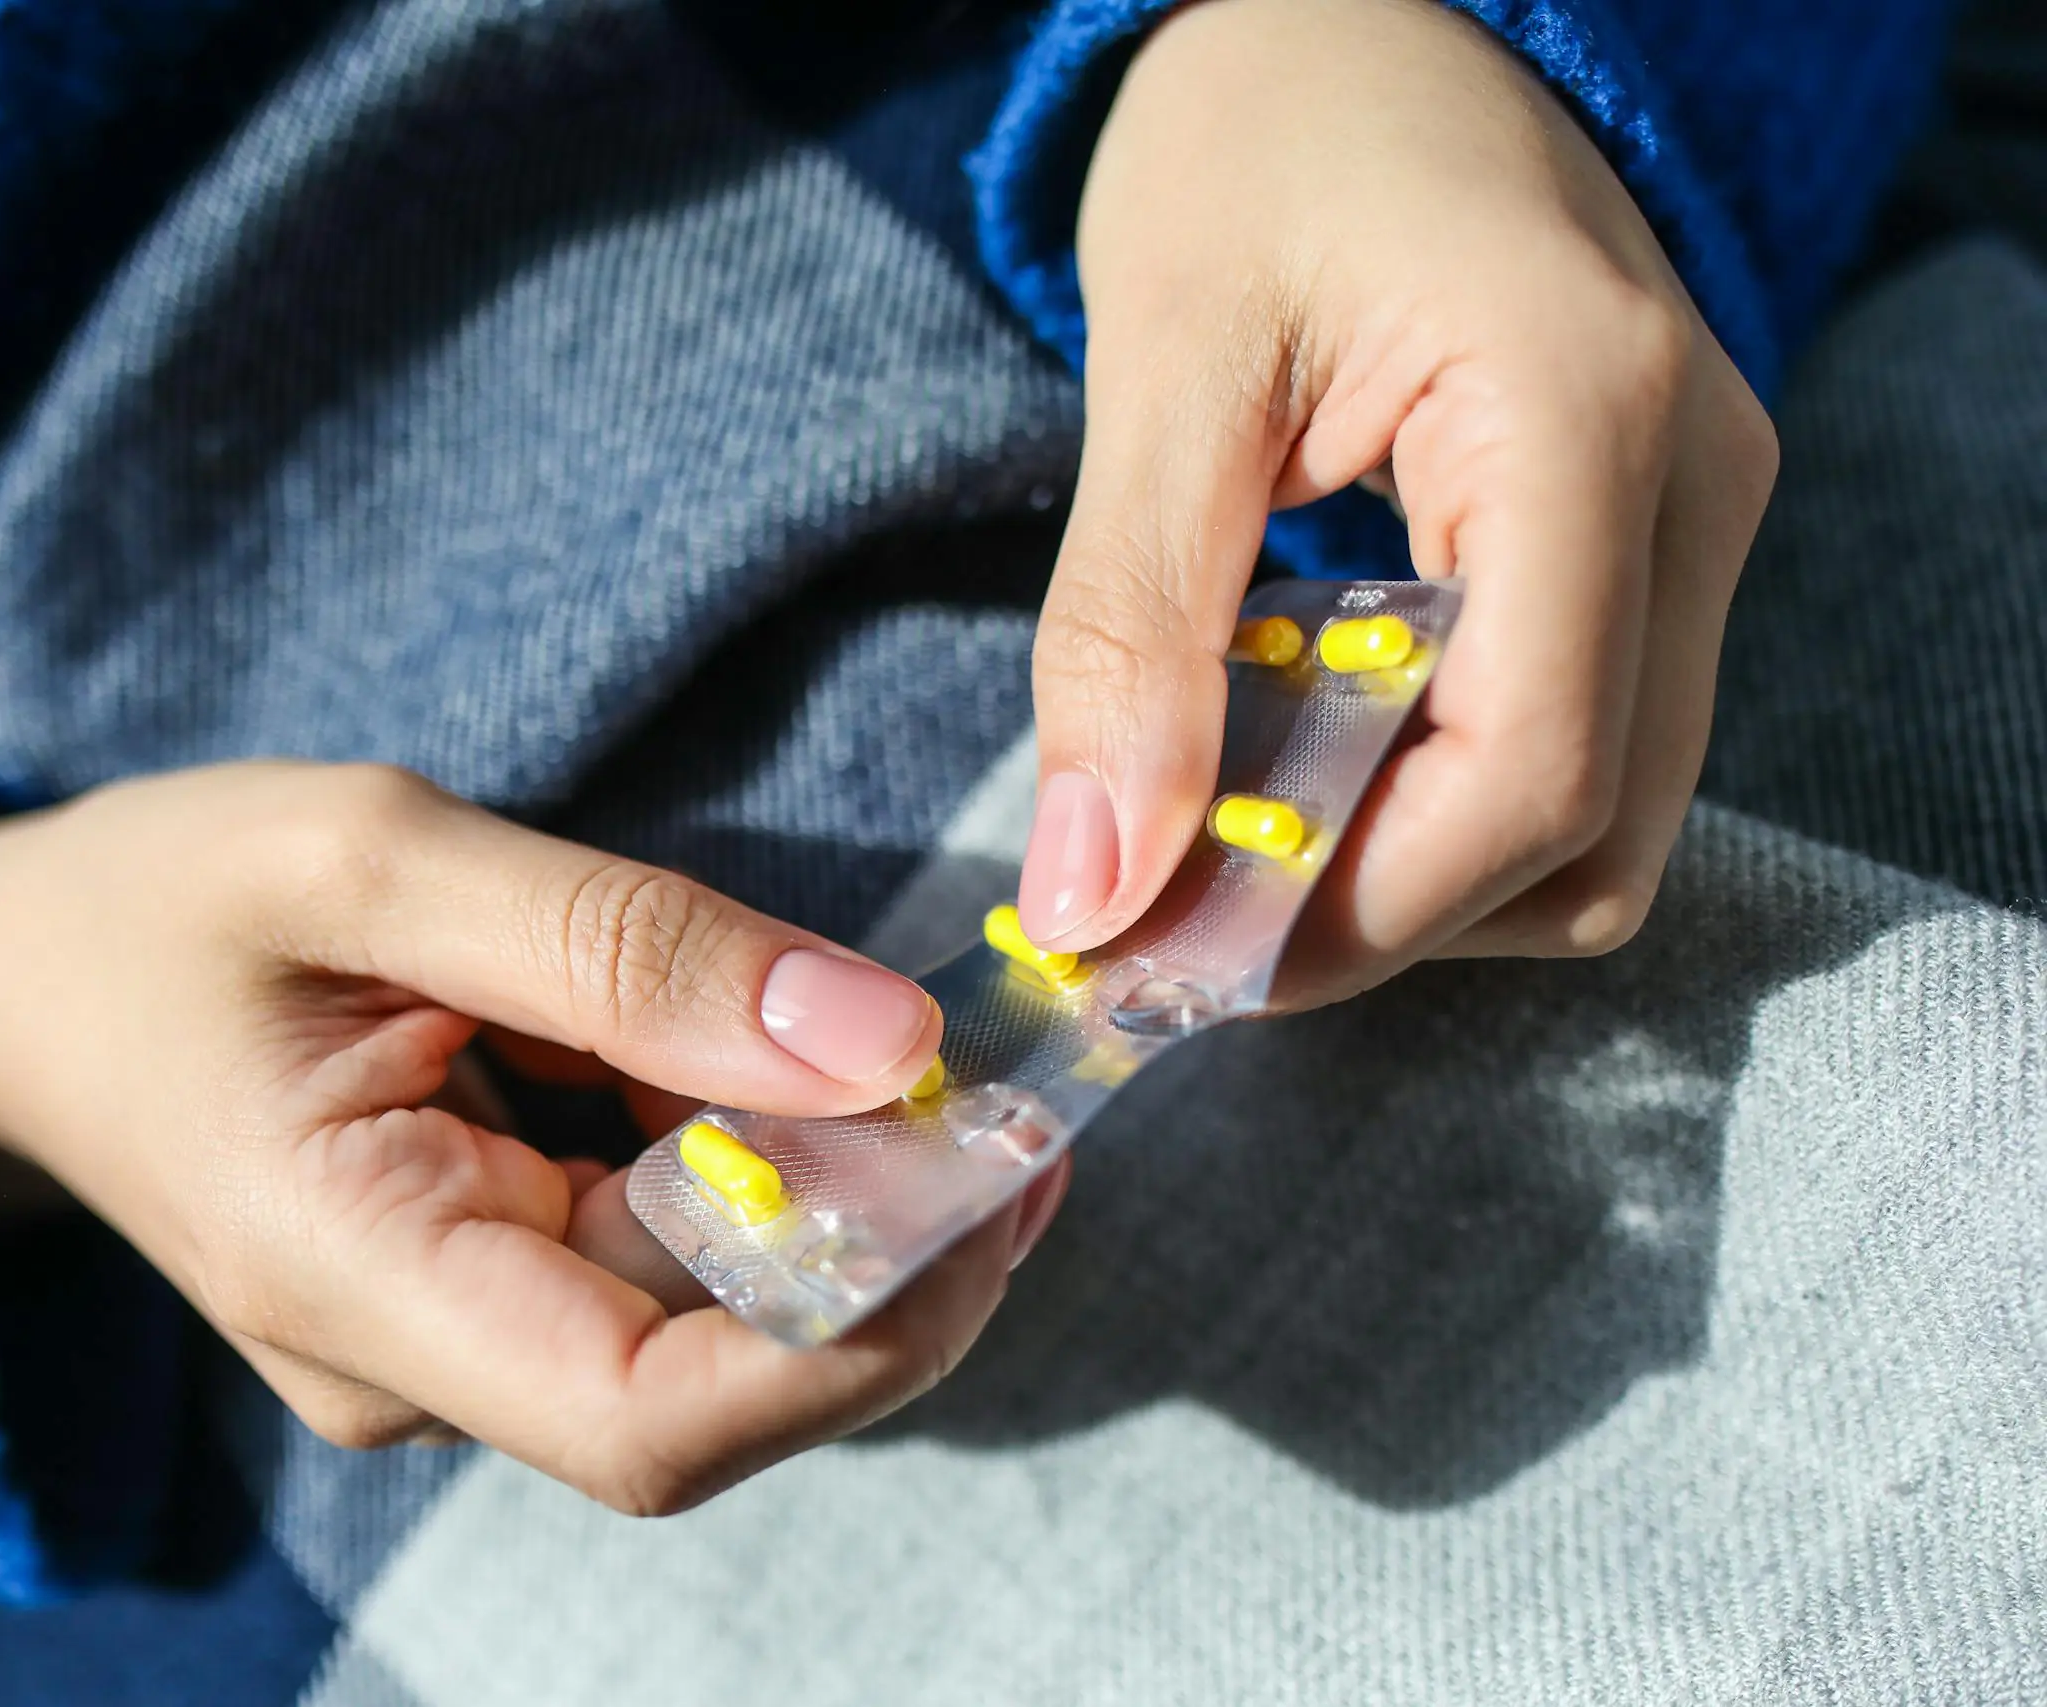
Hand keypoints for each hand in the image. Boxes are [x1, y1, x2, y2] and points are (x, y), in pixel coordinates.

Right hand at [0, 762, 1065, 1512]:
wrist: (15, 984)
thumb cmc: (158, 907)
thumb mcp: (371, 858)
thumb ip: (621, 946)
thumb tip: (881, 1045)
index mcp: (356, 1282)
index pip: (653, 1423)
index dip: (862, 1335)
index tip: (992, 1177)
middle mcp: (419, 1367)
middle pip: (720, 1381)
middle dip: (889, 1246)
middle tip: (1005, 1080)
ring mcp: (453, 1343)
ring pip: (711, 1320)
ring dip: (834, 1195)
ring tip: (898, 1044)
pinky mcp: (483, 1288)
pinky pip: (662, 1259)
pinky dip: (753, 1162)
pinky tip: (771, 1054)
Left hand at [1018, 0, 1777, 1001]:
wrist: (1356, 14)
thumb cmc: (1258, 135)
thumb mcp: (1161, 371)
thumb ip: (1126, 638)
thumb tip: (1094, 891)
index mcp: (1585, 418)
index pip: (1531, 773)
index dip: (1350, 913)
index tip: (1169, 952)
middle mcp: (1692, 486)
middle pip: (1585, 837)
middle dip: (1371, 914)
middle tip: (1171, 909)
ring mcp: (1692, 519)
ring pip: (1598, 822)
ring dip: (1405, 872)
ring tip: (1225, 812)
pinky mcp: (1647, 542)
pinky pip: (1576, 744)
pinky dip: (1430, 798)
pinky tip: (1296, 743)